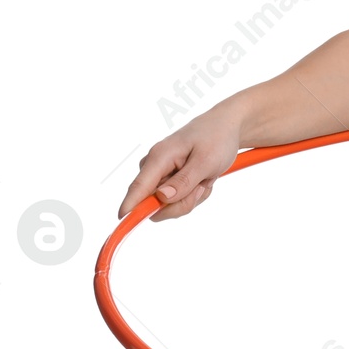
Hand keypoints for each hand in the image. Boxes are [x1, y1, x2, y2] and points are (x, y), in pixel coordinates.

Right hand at [118, 107, 243, 221]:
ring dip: (192, 198)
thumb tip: (161, 198)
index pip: (138, 187)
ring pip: (169, 206)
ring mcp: (160, 176)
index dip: (130, 206)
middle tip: (202, 186)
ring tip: (204, 178)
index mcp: (159, 157)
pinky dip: (194, 195)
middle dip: (183, 202)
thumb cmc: (216, 139)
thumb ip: (184, 181)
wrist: (225, 128)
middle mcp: (154, 168)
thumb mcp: (206, 161)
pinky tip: (203, 179)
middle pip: (156, 204)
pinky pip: (178, 201)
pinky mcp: (168, 182)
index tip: (123, 220)